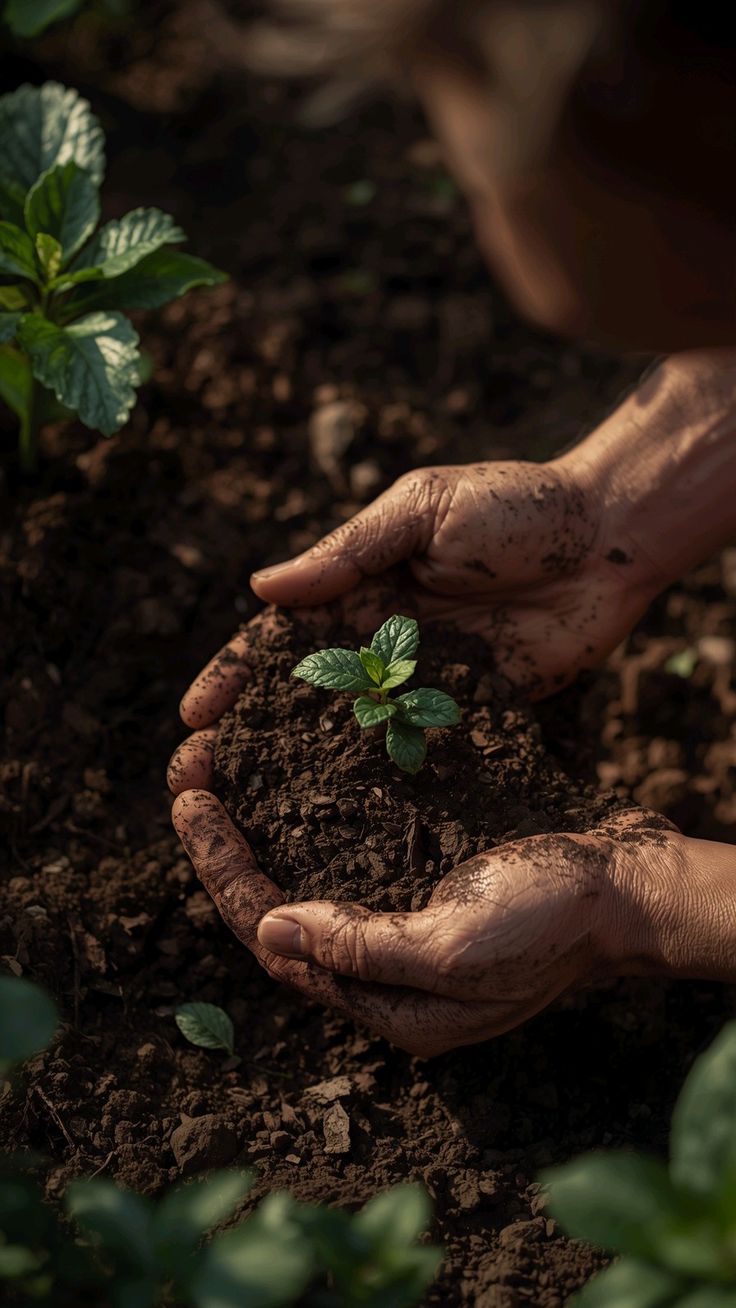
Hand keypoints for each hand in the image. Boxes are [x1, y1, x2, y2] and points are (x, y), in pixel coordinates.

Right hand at [168, 456, 659, 791]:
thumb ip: (348, 552)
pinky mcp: (471, 713)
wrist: (608, 539)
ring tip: (252, 814)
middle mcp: (383, 643)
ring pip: (350, 735)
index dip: (234, 675)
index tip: (194, 716)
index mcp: (360, 589)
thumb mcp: (421, 511)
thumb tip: (262, 588)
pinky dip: (380, 783)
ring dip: (301, 772)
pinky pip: (419, 751)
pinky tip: (345, 821)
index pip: (280, 639)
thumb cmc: (514, 506)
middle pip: (301, 698)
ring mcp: (425, 683)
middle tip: (199, 781)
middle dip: (249, 736)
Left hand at [171, 794, 685, 1056]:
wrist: (627, 889)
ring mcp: (407, 937)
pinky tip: (290, 791)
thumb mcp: (452, 945)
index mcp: (388, 1004)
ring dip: (260, 837)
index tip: (191, 801)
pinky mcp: (427, 898)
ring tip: (220, 778)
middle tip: (188, 777)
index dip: (225, 873)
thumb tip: (267, 927)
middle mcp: (387, 979)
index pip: (276, 942)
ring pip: (308, 889)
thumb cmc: (551, 920)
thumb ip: (360, 946)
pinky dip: (309, 828)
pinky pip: (347, 866)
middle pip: (280, 917)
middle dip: (227, 851)